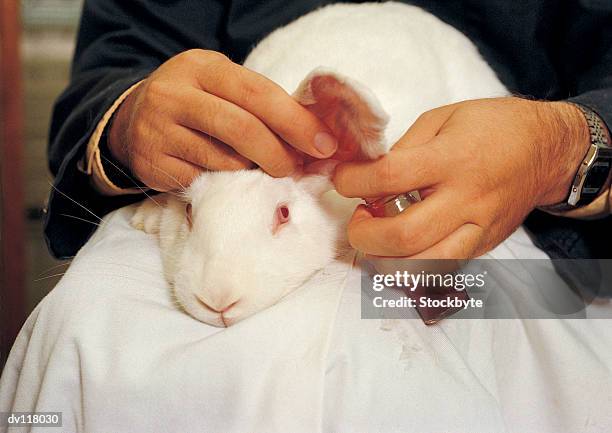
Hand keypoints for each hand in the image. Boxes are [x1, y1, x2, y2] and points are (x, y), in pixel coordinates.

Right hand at [108, 49, 337, 190]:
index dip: (295, 121)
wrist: (132, 121)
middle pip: (241, 129)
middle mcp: (174, 94)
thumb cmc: (194, 103)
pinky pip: (204, 181)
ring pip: (224, 161)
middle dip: (279, 154)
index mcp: (201, 67)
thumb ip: (261, 104)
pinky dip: (226, 184)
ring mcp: (158, 130)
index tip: (324, 145)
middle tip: (296, 169)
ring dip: (254, 172)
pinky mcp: (151, 163)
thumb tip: (314, 136)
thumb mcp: (221, 87)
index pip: (257, 93)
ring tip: (264, 172)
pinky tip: (232, 180)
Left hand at [333, 97, 589, 258]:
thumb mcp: (442, 118)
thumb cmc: (493, 127)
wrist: (546, 150)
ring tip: (377, 237)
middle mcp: (466, 199)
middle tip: (357, 219)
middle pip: (403, 237)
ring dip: (385, 260)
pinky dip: (412, 266)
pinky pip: (442, 269)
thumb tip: (368, 174)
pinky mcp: (483, 247)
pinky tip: (401, 248)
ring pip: (423, 266)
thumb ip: (403, 148)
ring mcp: (477, 229)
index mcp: (452, 158)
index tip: (344, 179)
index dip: (352, 182)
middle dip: (364, 235)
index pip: (389, 178)